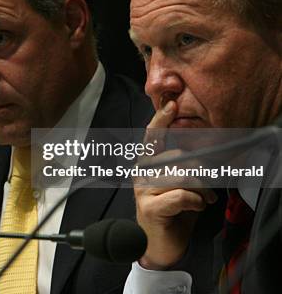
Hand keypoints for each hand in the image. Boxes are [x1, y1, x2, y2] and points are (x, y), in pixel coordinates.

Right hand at [134, 101, 217, 268]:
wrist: (159, 246)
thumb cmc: (172, 213)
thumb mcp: (179, 184)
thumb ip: (183, 166)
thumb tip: (200, 152)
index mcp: (147, 164)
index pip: (152, 137)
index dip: (161, 119)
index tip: (171, 104)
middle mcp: (141, 173)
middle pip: (178, 158)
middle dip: (201, 173)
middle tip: (208, 189)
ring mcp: (143, 190)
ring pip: (182, 176)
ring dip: (201, 190)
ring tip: (204, 200)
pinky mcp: (150, 208)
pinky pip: (181, 195)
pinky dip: (195, 201)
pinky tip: (196, 207)